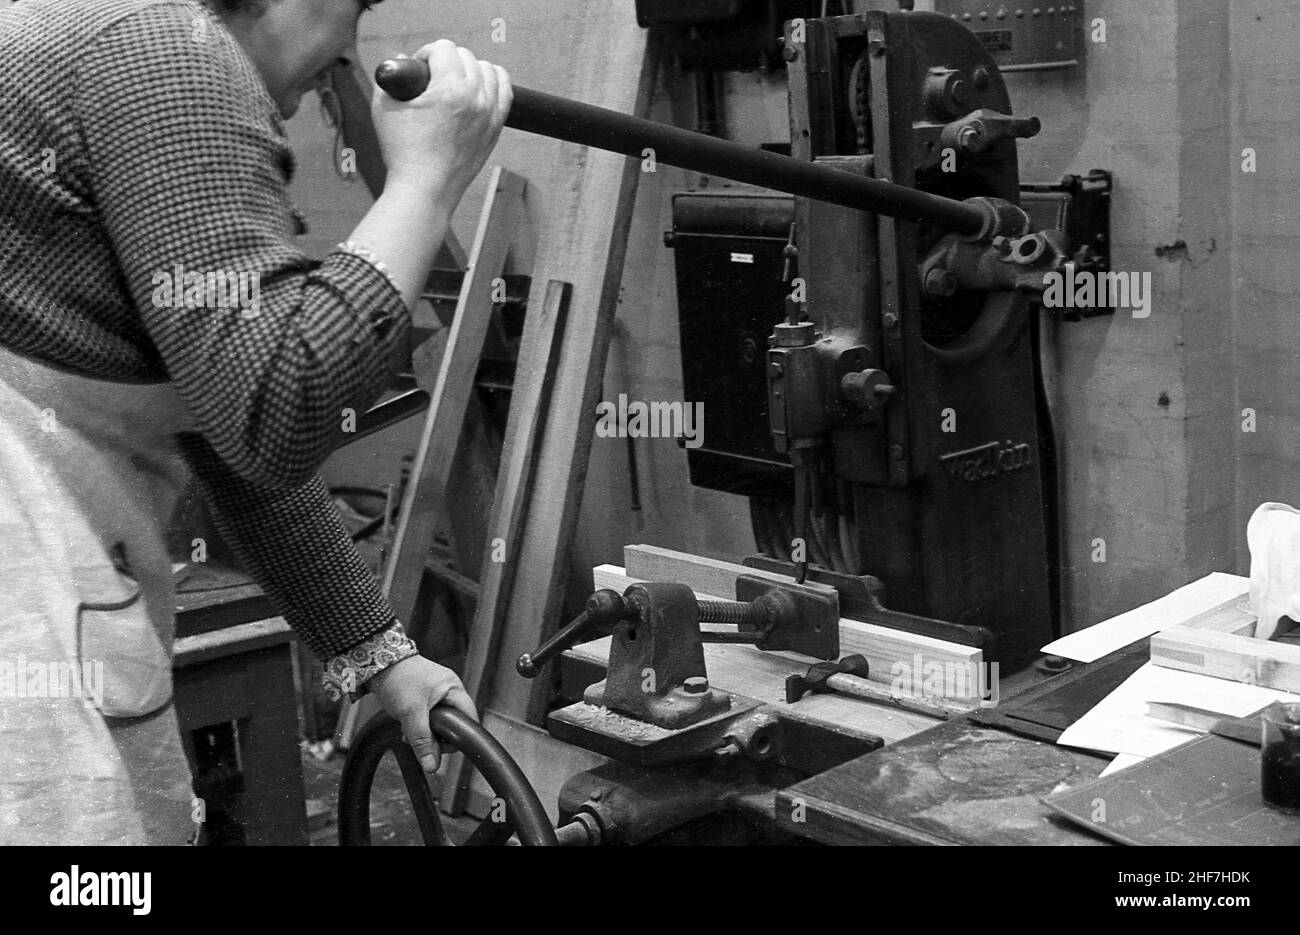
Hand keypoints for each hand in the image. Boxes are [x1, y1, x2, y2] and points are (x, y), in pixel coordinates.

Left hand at [365, 654, 477, 773]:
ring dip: (425, 732)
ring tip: (410, 732)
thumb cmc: (398, 679)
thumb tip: (432, 766)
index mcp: (454, 689)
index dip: (460, 737)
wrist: (376, 661)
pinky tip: (406, 726)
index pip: (470, 720)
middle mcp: (449, 690)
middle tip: (422, 740)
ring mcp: (437, 692)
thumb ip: (422, 740)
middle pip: (455, 723)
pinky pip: (429, 716)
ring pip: (439, 722)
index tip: (443, 748)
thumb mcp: (411, 713)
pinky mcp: (425, 694)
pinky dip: (418, 724)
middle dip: (438, 736)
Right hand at [372, 39, 512, 203]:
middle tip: (431, 79)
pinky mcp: (495, 129)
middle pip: (467, 57)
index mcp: (450, 90)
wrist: (425, 190)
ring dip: (471, 69)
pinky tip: (477, 90)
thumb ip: (392, 75)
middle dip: (446, 61)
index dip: (426, 53)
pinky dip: (492, 84)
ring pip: (490, 70)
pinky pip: (505, 92)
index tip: (418, 69)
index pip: (445, 48)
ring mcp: (490, 114)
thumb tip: (404, 59)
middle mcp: (476, 99)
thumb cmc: (402, 152)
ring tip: (454, 83)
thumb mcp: (384, 106)